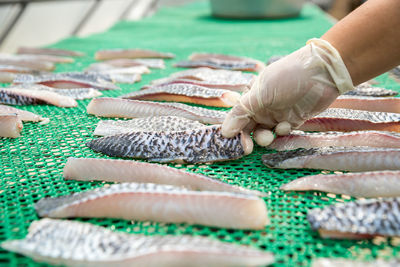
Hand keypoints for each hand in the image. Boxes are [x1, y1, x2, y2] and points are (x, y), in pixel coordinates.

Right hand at [222, 39, 353, 145]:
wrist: (322, 72)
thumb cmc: (286, 77)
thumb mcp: (259, 94)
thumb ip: (241, 113)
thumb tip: (224, 132)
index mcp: (250, 96)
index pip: (236, 117)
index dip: (233, 131)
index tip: (233, 144)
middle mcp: (261, 106)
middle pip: (248, 128)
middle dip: (247, 138)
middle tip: (247, 148)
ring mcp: (277, 113)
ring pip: (263, 132)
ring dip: (263, 137)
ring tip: (268, 137)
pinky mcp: (292, 119)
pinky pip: (280, 132)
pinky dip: (281, 131)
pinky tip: (286, 125)